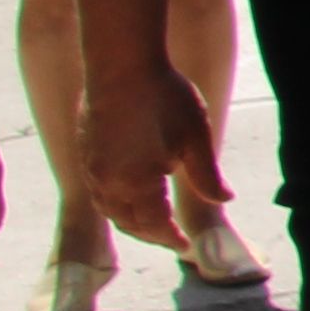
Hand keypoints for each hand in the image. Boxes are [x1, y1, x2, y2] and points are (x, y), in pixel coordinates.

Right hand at [85, 58, 225, 254]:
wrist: (121, 63)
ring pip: (108, 209)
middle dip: (151, 235)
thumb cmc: (164, 97)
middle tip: (172, 239)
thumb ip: (208, 176)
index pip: (154, 225)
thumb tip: (225, 199)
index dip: (170, 238)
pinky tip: (129, 195)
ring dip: (130, 221)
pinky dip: (115, 202)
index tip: (186, 246)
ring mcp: (91, 167)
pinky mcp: (84, 151)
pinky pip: (97, 190)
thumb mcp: (196, 138)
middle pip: (128, 222)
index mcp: (136, 184)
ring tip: (152, 223)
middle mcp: (106, 182)